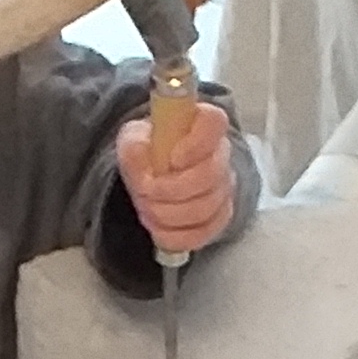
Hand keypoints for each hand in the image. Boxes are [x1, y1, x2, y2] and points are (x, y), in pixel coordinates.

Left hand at [117, 100, 236, 254]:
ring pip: (205, 209)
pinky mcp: (220, 218)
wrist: (154, 176)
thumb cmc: (149, 152)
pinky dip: (175, 235)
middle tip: (145, 190)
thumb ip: (136, 146)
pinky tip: (158, 227)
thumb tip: (142, 161)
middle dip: (171, 189)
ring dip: (168, 213)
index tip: (171, 158)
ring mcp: (224, 188)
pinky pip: (203, 234)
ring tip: (147, 208)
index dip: (196, 143)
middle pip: (210, 176)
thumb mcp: (133, 140)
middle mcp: (221, 154)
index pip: (214, 123)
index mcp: (203, 123)